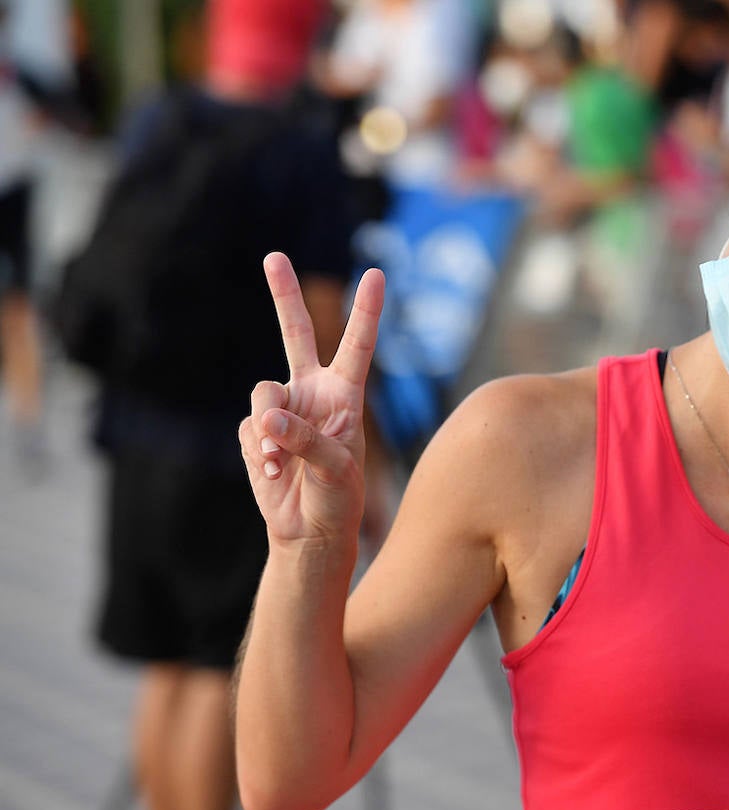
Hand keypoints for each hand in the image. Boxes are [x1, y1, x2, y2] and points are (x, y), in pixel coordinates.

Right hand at [239, 253, 384, 545]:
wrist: (309, 530)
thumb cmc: (338, 499)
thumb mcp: (335, 469)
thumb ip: (304, 439)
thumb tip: (268, 418)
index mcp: (345, 396)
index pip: (357, 345)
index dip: (366, 310)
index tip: (376, 272)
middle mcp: (313, 393)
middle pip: (296, 335)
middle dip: (284, 296)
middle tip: (274, 256)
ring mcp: (282, 409)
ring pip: (263, 394)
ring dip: (270, 429)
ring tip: (282, 463)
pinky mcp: (257, 430)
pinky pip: (250, 428)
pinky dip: (260, 453)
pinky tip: (274, 474)